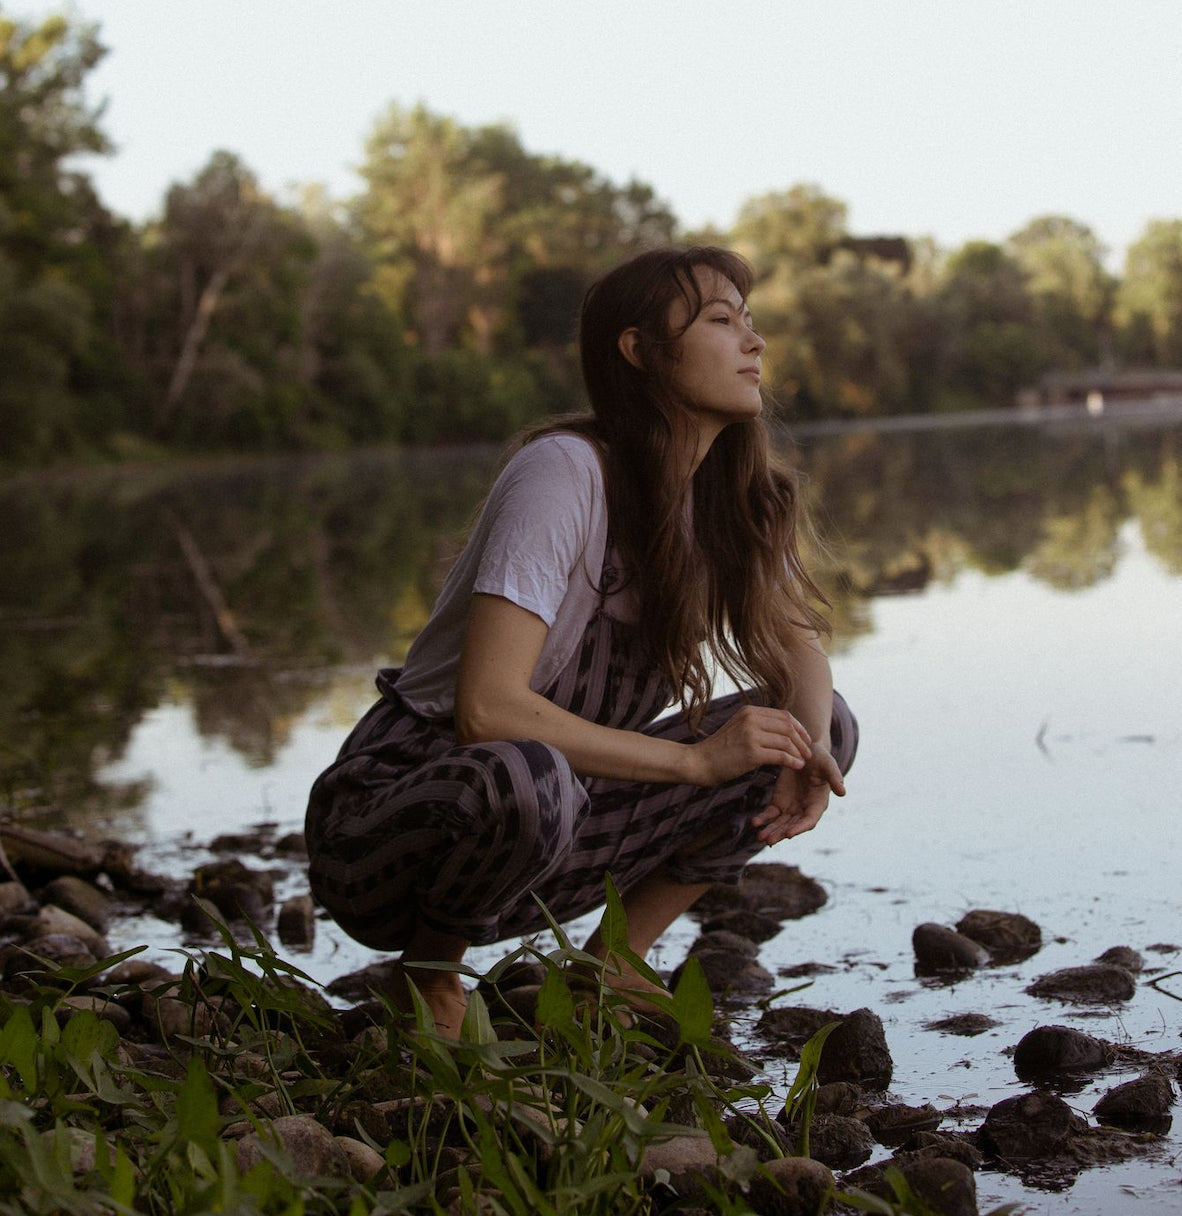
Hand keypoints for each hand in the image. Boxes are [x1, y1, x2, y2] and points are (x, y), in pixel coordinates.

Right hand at [689, 704, 812, 786]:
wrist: (699, 762)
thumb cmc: (719, 750)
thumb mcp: (738, 728)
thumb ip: (756, 725)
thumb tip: (781, 730)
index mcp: (749, 711)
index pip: (784, 715)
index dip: (799, 727)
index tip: (805, 739)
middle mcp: (751, 719)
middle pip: (788, 726)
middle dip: (802, 740)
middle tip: (808, 752)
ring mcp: (751, 735)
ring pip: (786, 741)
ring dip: (799, 752)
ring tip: (803, 761)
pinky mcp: (752, 752)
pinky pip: (780, 756)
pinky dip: (792, 761)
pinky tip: (796, 766)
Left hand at [751, 741, 845, 844]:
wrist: (804, 750)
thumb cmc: (820, 757)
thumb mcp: (829, 764)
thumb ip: (835, 777)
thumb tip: (843, 792)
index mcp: (818, 804)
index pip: (809, 821)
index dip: (800, 828)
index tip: (789, 834)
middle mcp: (804, 810)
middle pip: (792, 826)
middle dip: (780, 834)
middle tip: (768, 840)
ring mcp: (791, 808)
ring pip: (780, 823)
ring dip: (770, 831)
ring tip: (759, 837)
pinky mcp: (779, 802)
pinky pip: (770, 814)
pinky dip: (763, 819)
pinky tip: (754, 822)